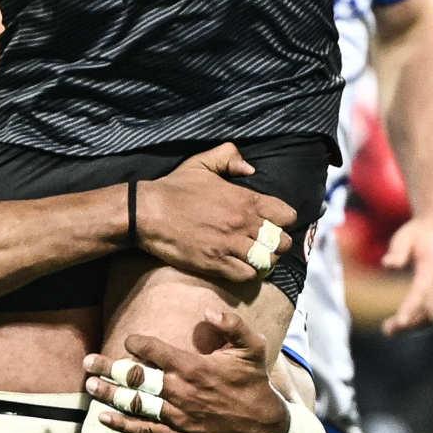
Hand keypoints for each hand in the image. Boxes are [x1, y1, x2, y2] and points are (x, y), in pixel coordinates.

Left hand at [83, 309, 288, 432]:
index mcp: (195, 368)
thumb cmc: (253, 381)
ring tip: (89, 385)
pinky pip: (144, 429)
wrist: (261, 424)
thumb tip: (207, 310)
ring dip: (109, 394)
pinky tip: (103, 416)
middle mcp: (181, 392)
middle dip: (109, 368)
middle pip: (137, 378)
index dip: (139, 344)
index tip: (130, 340)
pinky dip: (122, 423)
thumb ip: (232, 324)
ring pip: (135, 403)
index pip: (157, 352)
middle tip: (87, 361)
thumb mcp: (252, 347)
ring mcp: (177, 416)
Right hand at [134, 144, 296, 283]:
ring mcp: (230, 245)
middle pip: (282, 243)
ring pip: (267, 261)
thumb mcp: (202, 163)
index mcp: (244, 199)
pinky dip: (247, 273)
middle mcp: (242, 223)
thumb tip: (250, 169)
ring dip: (264, 261)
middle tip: (266, 244)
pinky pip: (246, 274)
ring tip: (255, 258)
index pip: (286, 215)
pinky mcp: (216, 263)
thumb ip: (229, 157)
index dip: (284, 220)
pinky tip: (240, 267)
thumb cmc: (174, 188)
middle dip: (278, 244)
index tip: (275, 223)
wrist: (147, 212)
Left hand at [379, 214, 432, 333]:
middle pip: (430, 308)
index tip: (399, 321)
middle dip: (411, 322)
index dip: (411, 306)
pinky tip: (400, 324)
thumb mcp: (404, 236)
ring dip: (413, 326)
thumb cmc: (418, 232)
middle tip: (386, 330)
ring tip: (387, 330)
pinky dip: (418, 321)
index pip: (422, 289)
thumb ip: (397, 250)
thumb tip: (387, 263)